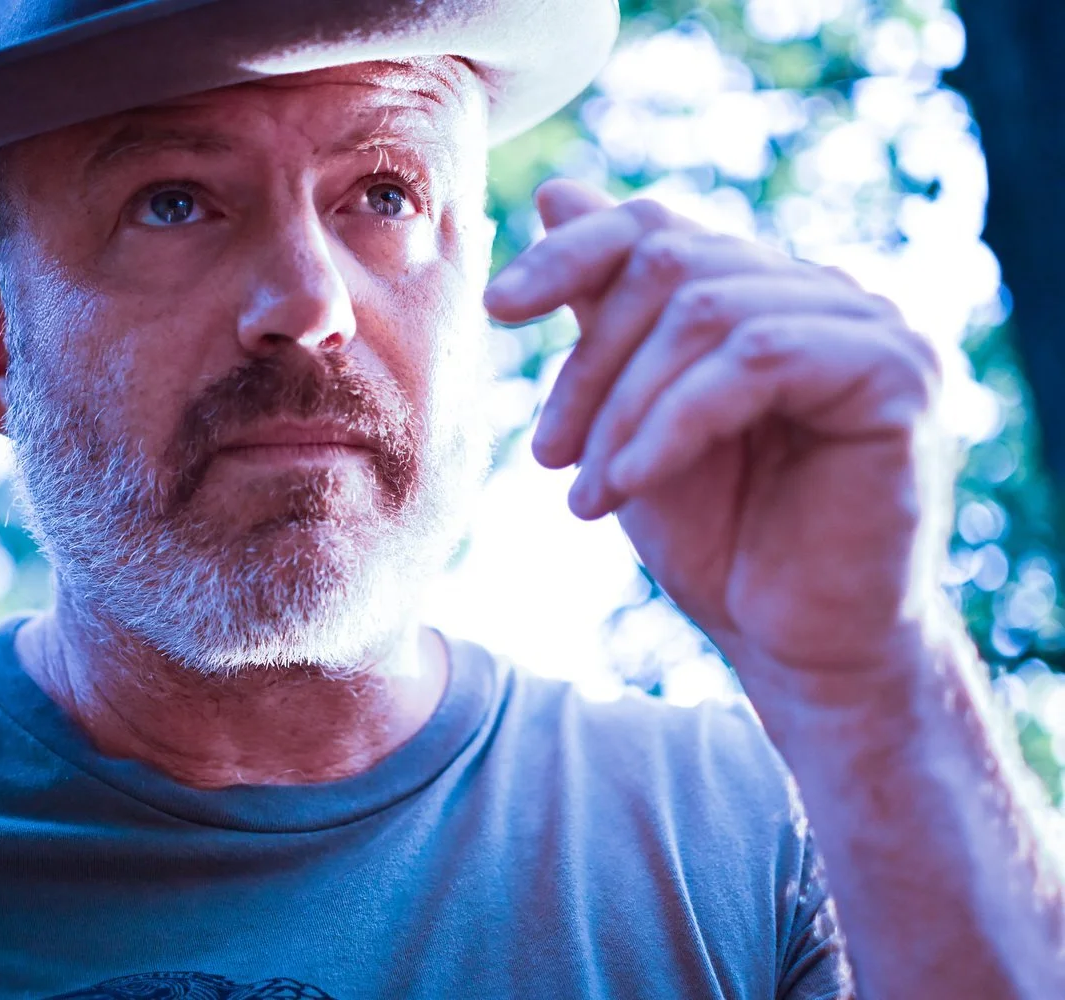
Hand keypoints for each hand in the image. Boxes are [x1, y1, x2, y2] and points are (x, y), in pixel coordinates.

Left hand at [484, 180, 953, 677]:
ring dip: (623, 410)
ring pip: (707, 313)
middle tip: (546, 456)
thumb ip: (604, 309)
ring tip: (587, 496)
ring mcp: (870, 325)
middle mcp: (822, 292)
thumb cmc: (719, 538)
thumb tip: (556, 192)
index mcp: (762, 294)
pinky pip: (757, 360)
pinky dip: (672, 423)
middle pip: (671, 266)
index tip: (500, 310)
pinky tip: (627, 486)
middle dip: (590, 366)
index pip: (656, 229)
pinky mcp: (897, 373)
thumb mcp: (630, 414)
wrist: (798, 645)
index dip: (569, 255)